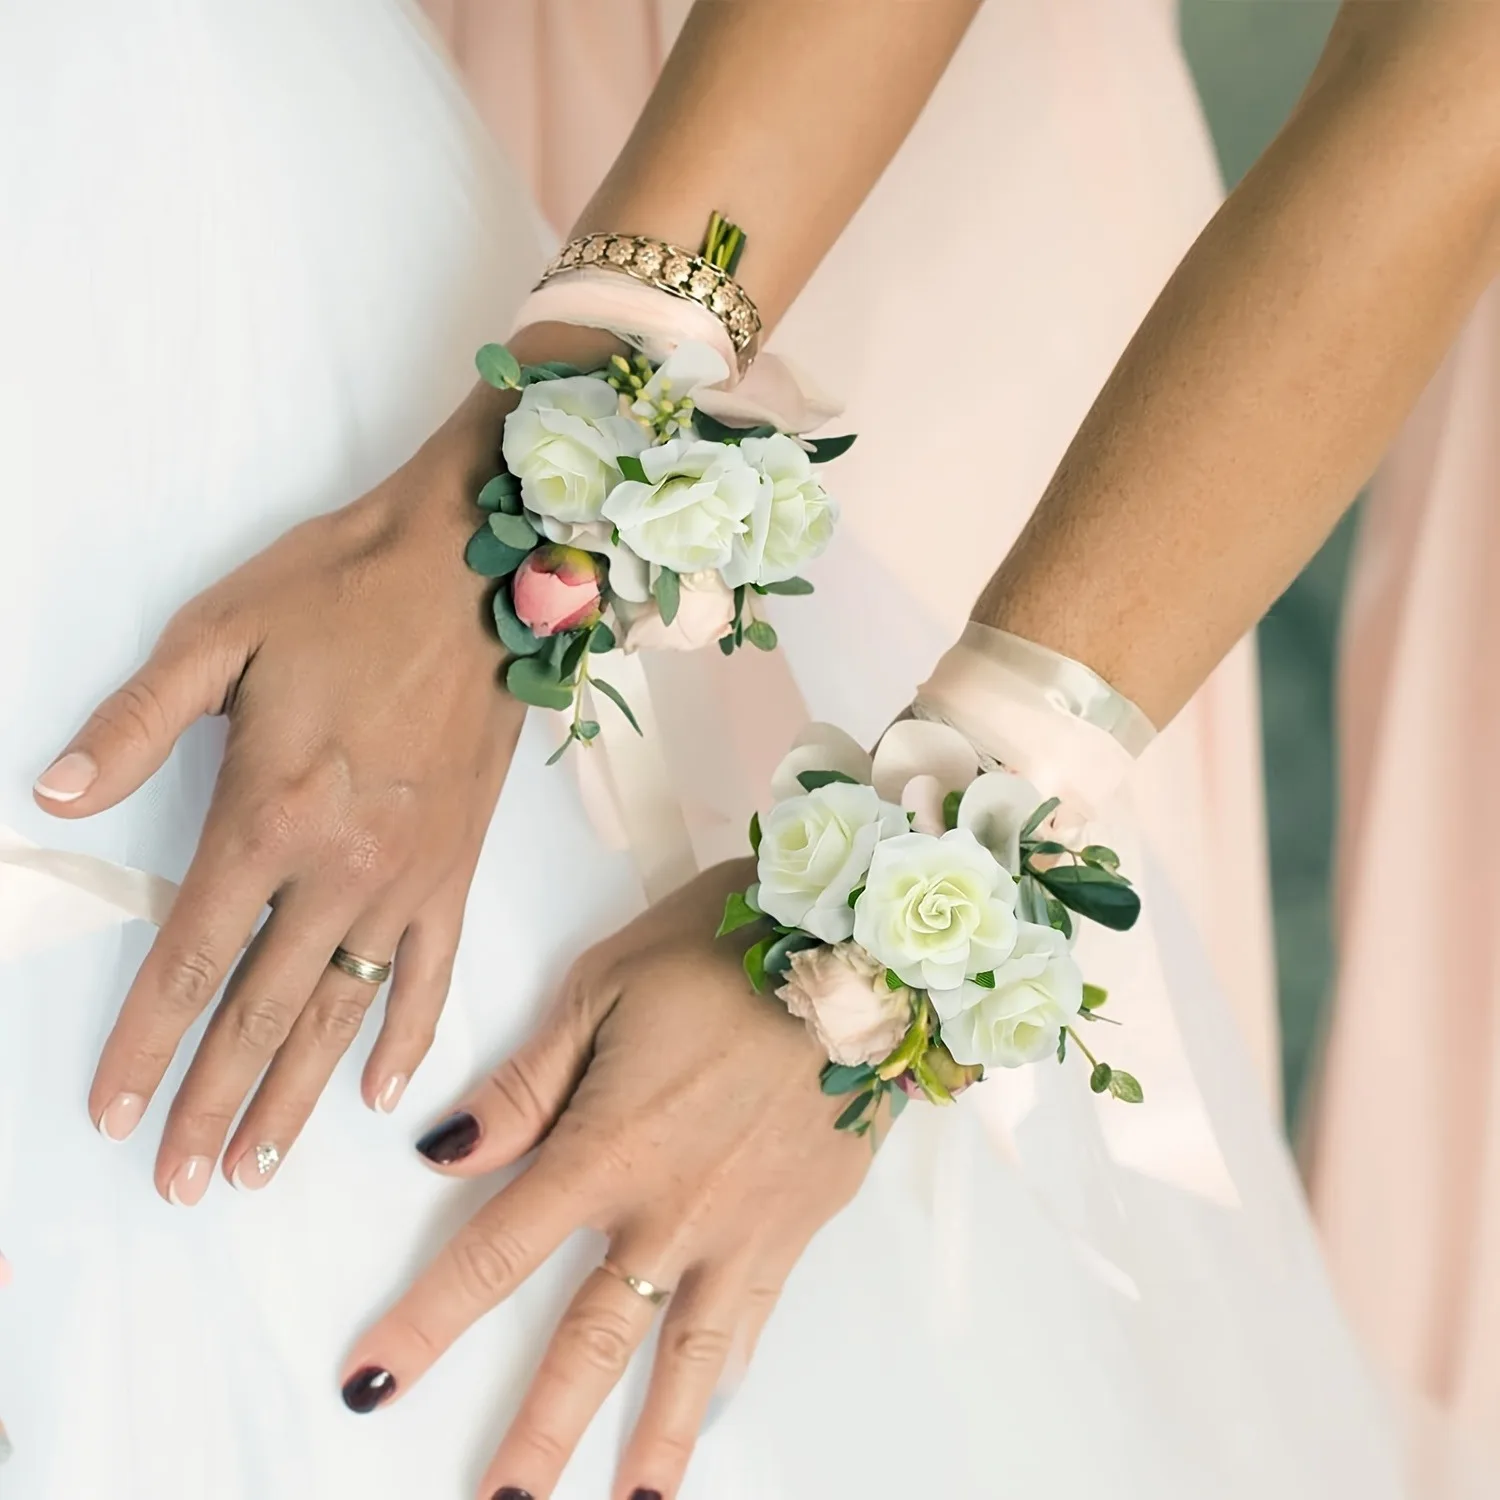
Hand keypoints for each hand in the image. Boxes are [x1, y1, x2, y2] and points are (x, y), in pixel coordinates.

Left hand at [36, 380, 524, 1202]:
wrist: (475, 571)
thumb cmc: (344, 592)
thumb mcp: (220, 633)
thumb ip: (135, 722)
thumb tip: (57, 797)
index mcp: (268, 815)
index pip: (189, 958)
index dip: (143, 1044)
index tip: (110, 1116)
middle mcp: (339, 867)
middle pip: (261, 1010)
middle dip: (211, 1103)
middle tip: (177, 1182)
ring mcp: (409, 876)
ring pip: (342, 1010)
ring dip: (296, 1095)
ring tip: (256, 1169)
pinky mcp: (460, 867)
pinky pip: (432, 970)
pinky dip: (406, 1035)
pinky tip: (383, 1095)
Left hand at [343, 862, 881, 1499]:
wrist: (864, 949)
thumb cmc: (726, 947)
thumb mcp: (608, 984)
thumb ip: (529, 1081)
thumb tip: (445, 1152)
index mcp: (608, 1145)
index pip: (497, 1253)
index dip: (428, 1322)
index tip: (371, 1385)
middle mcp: (672, 1208)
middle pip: (590, 1341)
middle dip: (538, 1433)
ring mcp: (743, 1226)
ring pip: (685, 1356)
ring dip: (648, 1440)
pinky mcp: (800, 1220)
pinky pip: (755, 1316)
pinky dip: (727, 1373)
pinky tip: (708, 1409)